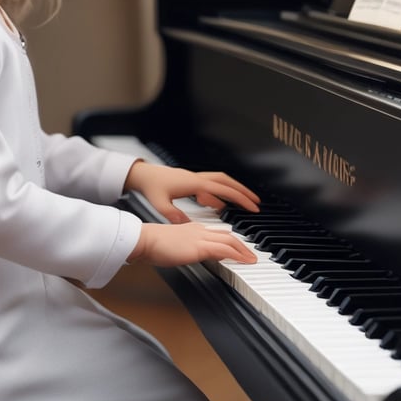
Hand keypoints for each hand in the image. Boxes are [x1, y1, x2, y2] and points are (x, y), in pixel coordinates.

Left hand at [123, 161, 259, 223]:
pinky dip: (219, 194)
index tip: (253, 208)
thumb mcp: (160, 204)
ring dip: (233, 190)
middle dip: (243, 191)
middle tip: (256, 203)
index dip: (240, 199)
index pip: (224, 190)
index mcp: (195, 184)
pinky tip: (218, 205)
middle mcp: (198, 179)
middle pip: (227, 182)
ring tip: (242, 203)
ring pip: (221, 181)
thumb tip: (185, 225)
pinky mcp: (191, 181)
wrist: (144, 175)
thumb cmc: (152, 187)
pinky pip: (211, 185)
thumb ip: (173, 215)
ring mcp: (195, 178)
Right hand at [127, 222, 256, 265]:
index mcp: (192, 229)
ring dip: (243, 250)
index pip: (217, 233)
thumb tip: (191, 255)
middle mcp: (199, 230)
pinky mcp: (199, 247)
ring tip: (251, 260)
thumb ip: (184, 248)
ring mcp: (200, 238)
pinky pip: (224, 249)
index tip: (237, 248)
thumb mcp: (172, 244)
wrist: (145, 239)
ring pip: (229, 240)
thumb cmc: (152, 244)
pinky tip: (243, 261)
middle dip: (241, 245)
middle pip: (227, 235)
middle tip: (250, 254)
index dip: (230, 240)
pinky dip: (236, 254)